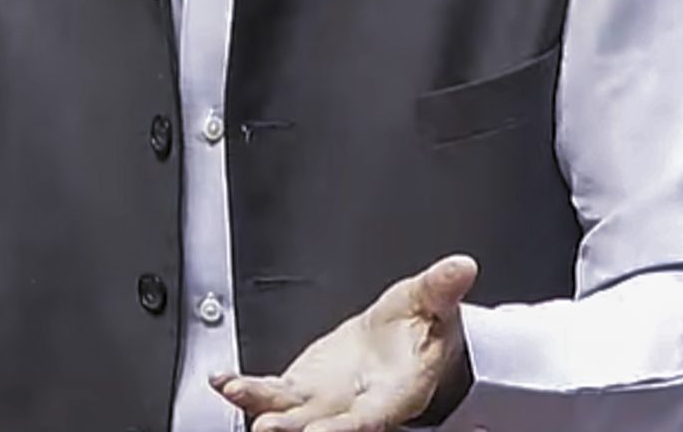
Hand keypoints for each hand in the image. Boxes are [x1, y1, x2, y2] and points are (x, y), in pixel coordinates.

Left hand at [213, 255, 477, 431]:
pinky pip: (271, 395)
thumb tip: (460, 268)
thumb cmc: (422, 330)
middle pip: (325, 424)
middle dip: (296, 429)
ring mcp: (324, 403)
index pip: (372, 417)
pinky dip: (246, 390)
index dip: (348, 425)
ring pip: (292, 413)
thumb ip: (442, 289)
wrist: (403, 344)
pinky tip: (223, 380)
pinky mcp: (301, 392)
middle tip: (267, 428)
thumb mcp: (435, 303)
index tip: (325, 429)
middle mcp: (357, 408)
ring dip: (261, 409)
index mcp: (396, 393)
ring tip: (236, 392)